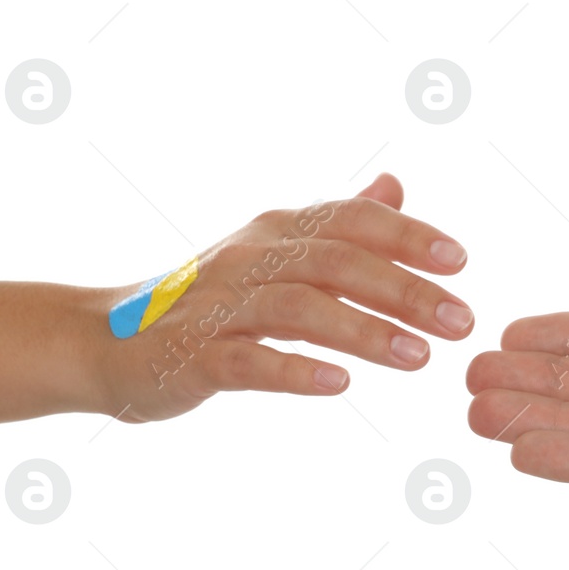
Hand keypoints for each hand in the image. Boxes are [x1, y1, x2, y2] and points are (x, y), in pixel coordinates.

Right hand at [96, 173, 473, 422]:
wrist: (106, 342)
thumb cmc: (212, 301)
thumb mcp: (276, 255)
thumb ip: (339, 225)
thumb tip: (395, 186)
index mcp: (277, 231)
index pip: (352, 220)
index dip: (408, 235)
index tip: (462, 261)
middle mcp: (250, 257)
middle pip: (336, 262)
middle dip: (405, 290)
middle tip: (461, 320)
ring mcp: (218, 306)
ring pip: (298, 308)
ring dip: (364, 330)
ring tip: (419, 358)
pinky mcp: (192, 356)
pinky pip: (247, 360)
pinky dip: (294, 369)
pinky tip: (340, 384)